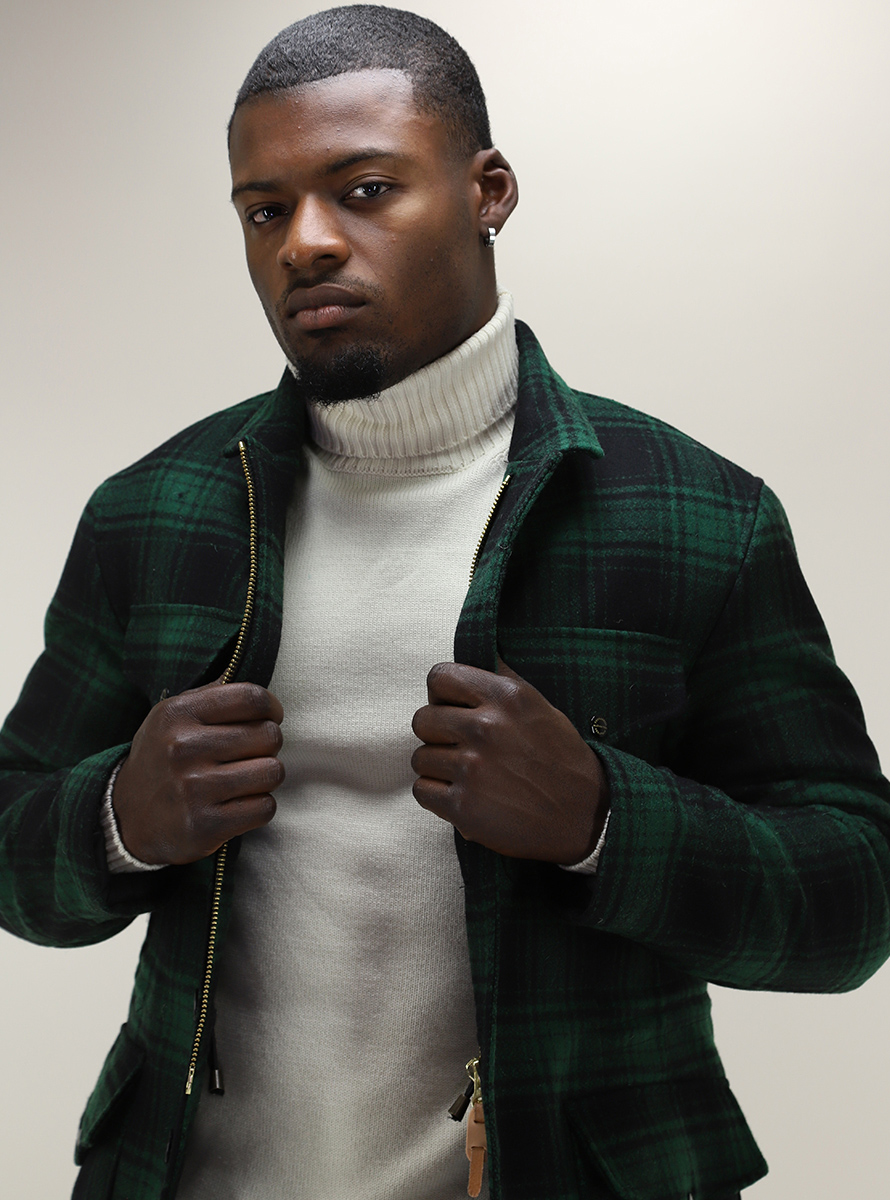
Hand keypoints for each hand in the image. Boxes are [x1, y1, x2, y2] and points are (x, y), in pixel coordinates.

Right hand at [112, 681, 284, 864]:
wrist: (128, 817)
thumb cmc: (162, 758)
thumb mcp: (172, 717)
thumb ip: (210, 693)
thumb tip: (241, 670)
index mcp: (178, 714)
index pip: (251, 698)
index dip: (271, 708)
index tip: (269, 717)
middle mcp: (183, 749)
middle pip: (268, 735)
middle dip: (268, 745)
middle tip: (251, 753)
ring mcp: (193, 789)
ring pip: (272, 772)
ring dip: (267, 776)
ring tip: (247, 778)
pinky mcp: (205, 825)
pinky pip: (265, 807)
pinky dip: (260, 806)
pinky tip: (240, 803)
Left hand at [411, 659, 608, 862]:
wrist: (584, 816)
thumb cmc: (560, 759)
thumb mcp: (539, 706)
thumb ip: (503, 681)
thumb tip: (477, 654)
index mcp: (506, 697)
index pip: (439, 677)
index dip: (440, 695)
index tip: (452, 709)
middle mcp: (486, 727)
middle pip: (422, 720)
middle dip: (437, 734)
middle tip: (460, 747)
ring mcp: (472, 767)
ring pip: (420, 757)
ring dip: (438, 767)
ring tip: (467, 775)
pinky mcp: (463, 805)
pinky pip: (421, 789)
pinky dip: (437, 795)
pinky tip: (462, 795)